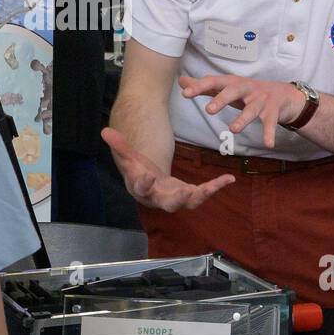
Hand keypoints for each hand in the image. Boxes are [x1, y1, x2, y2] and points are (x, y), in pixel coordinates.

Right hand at [101, 127, 233, 212]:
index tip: (148, 176)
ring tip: (216, 184)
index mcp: (142, 188)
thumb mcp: (128, 155)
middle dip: (178, 199)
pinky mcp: (188, 195)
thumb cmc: (137, 168)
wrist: (148, 182)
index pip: (141, 188)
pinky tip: (229, 179)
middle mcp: (159, 198)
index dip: (144, 184)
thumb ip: (119, 145)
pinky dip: (215, 186)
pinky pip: (203, 193)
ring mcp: (175, 198)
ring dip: (203, 194)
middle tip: (187, 192)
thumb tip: (104, 131)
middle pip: (169, 203)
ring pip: (190, 202)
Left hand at [177, 73, 304, 149]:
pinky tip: (268, 144)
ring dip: (243, 119)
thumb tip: (181, 81)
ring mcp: (261, 99)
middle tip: (209, 110)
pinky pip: (271, 123)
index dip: (200, 87)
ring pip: (251, 109)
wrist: (284, 94)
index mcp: (232, 83)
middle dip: (221, 99)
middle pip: (233, 91)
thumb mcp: (227, 87)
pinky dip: (269, 133)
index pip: (214, 82)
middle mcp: (247, 88)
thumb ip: (205, 86)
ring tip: (233, 130)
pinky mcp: (273, 111)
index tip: (185, 93)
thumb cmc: (249, 92)